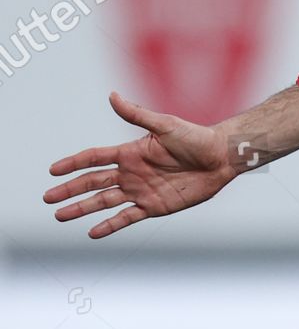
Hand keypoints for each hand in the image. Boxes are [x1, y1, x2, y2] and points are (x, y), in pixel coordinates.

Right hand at [45, 92, 236, 238]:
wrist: (221, 158)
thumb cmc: (196, 137)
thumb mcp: (165, 124)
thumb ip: (137, 115)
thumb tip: (112, 95)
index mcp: (131, 152)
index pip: (94, 158)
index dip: (73, 164)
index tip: (53, 170)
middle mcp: (132, 172)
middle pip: (93, 182)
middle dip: (70, 190)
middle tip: (48, 198)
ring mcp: (141, 190)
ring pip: (104, 202)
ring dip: (82, 209)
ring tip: (60, 216)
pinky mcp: (154, 206)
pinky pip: (127, 217)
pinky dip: (110, 225)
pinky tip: (92, 232)